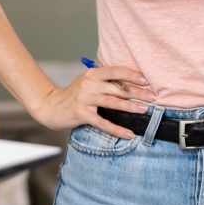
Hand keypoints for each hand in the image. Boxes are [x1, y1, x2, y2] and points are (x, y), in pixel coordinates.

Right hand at [30, 66, 156, 139]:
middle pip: (117, 88)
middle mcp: (89, 84)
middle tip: (152, 96)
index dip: (131, 74)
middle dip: (137, 92)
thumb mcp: (87, 82)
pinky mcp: (81, 114)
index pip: (115, 71)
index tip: (145, 79)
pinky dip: (117, 129)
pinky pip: (103, 123)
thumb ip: (104, 81)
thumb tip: (129, 82)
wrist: (51, 106)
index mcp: (92, 74)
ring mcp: (84, 99)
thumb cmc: (74, 94)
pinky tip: (128, 133)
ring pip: (112, 103)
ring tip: (144, 110)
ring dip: (130, 107)